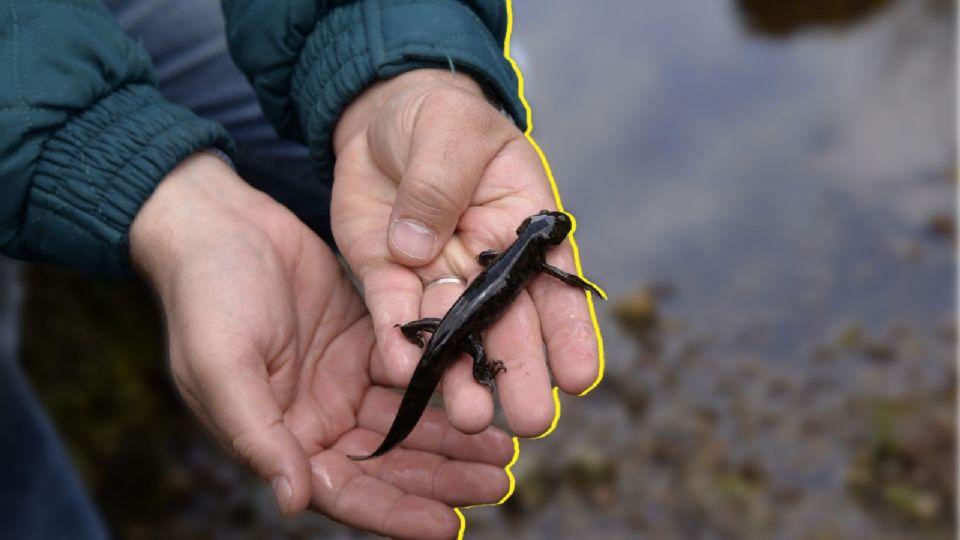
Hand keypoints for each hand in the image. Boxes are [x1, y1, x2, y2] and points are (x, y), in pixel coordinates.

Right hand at [130, 154, 512, 538]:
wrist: (220, 223)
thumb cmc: (205, 295)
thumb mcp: (221, 365)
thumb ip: (258, 434)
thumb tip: (294, 500)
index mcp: (281, 438)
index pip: (344, 490)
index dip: (394, 513)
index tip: (446, 526)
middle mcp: (318, 419)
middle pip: (389, 463)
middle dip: (440, 479)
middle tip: (495, 484)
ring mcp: (345, 381)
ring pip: (410, 421)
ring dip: (454, 438)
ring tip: (503, 452)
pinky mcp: (367, 342)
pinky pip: (415, 371)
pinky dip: (446, 384)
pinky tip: (481, 390)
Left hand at [331, 70, 600, 438]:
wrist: (382, 116)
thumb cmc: (438, 118)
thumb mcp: (450, 132)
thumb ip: (439, 184)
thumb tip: (418, 247)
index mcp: (521, 224)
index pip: (551, 282)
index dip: (568, 331)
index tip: (580, 378)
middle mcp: (485, 261)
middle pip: (506, 321)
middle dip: (519, 371)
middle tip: (531, 422)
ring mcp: (437, 274)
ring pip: (453, 330)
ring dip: (460, 374)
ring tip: (471, 419)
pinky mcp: (388, 276)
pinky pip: (393, 312)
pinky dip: (396, 341)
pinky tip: (404, 374)